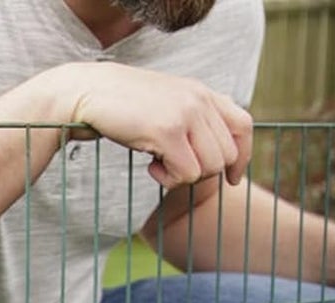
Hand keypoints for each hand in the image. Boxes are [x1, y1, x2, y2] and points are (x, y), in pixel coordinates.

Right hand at [59, 62, 252, 189]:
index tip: (231, 179)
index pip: (243, 127)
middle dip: (202, 172)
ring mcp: (186, 115)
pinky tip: (150, 166)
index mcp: (203, 93)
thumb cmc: (124, 107)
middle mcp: (200, 100)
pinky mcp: (167, 131)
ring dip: (184, 177)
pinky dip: (168, 179)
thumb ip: (192, 121)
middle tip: (173, 167)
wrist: (91, 93)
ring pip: (209, 168)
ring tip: (159, 164)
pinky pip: (186, 173)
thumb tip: (213, 155)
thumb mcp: (167, 107)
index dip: (242, 157)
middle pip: (225, 156)